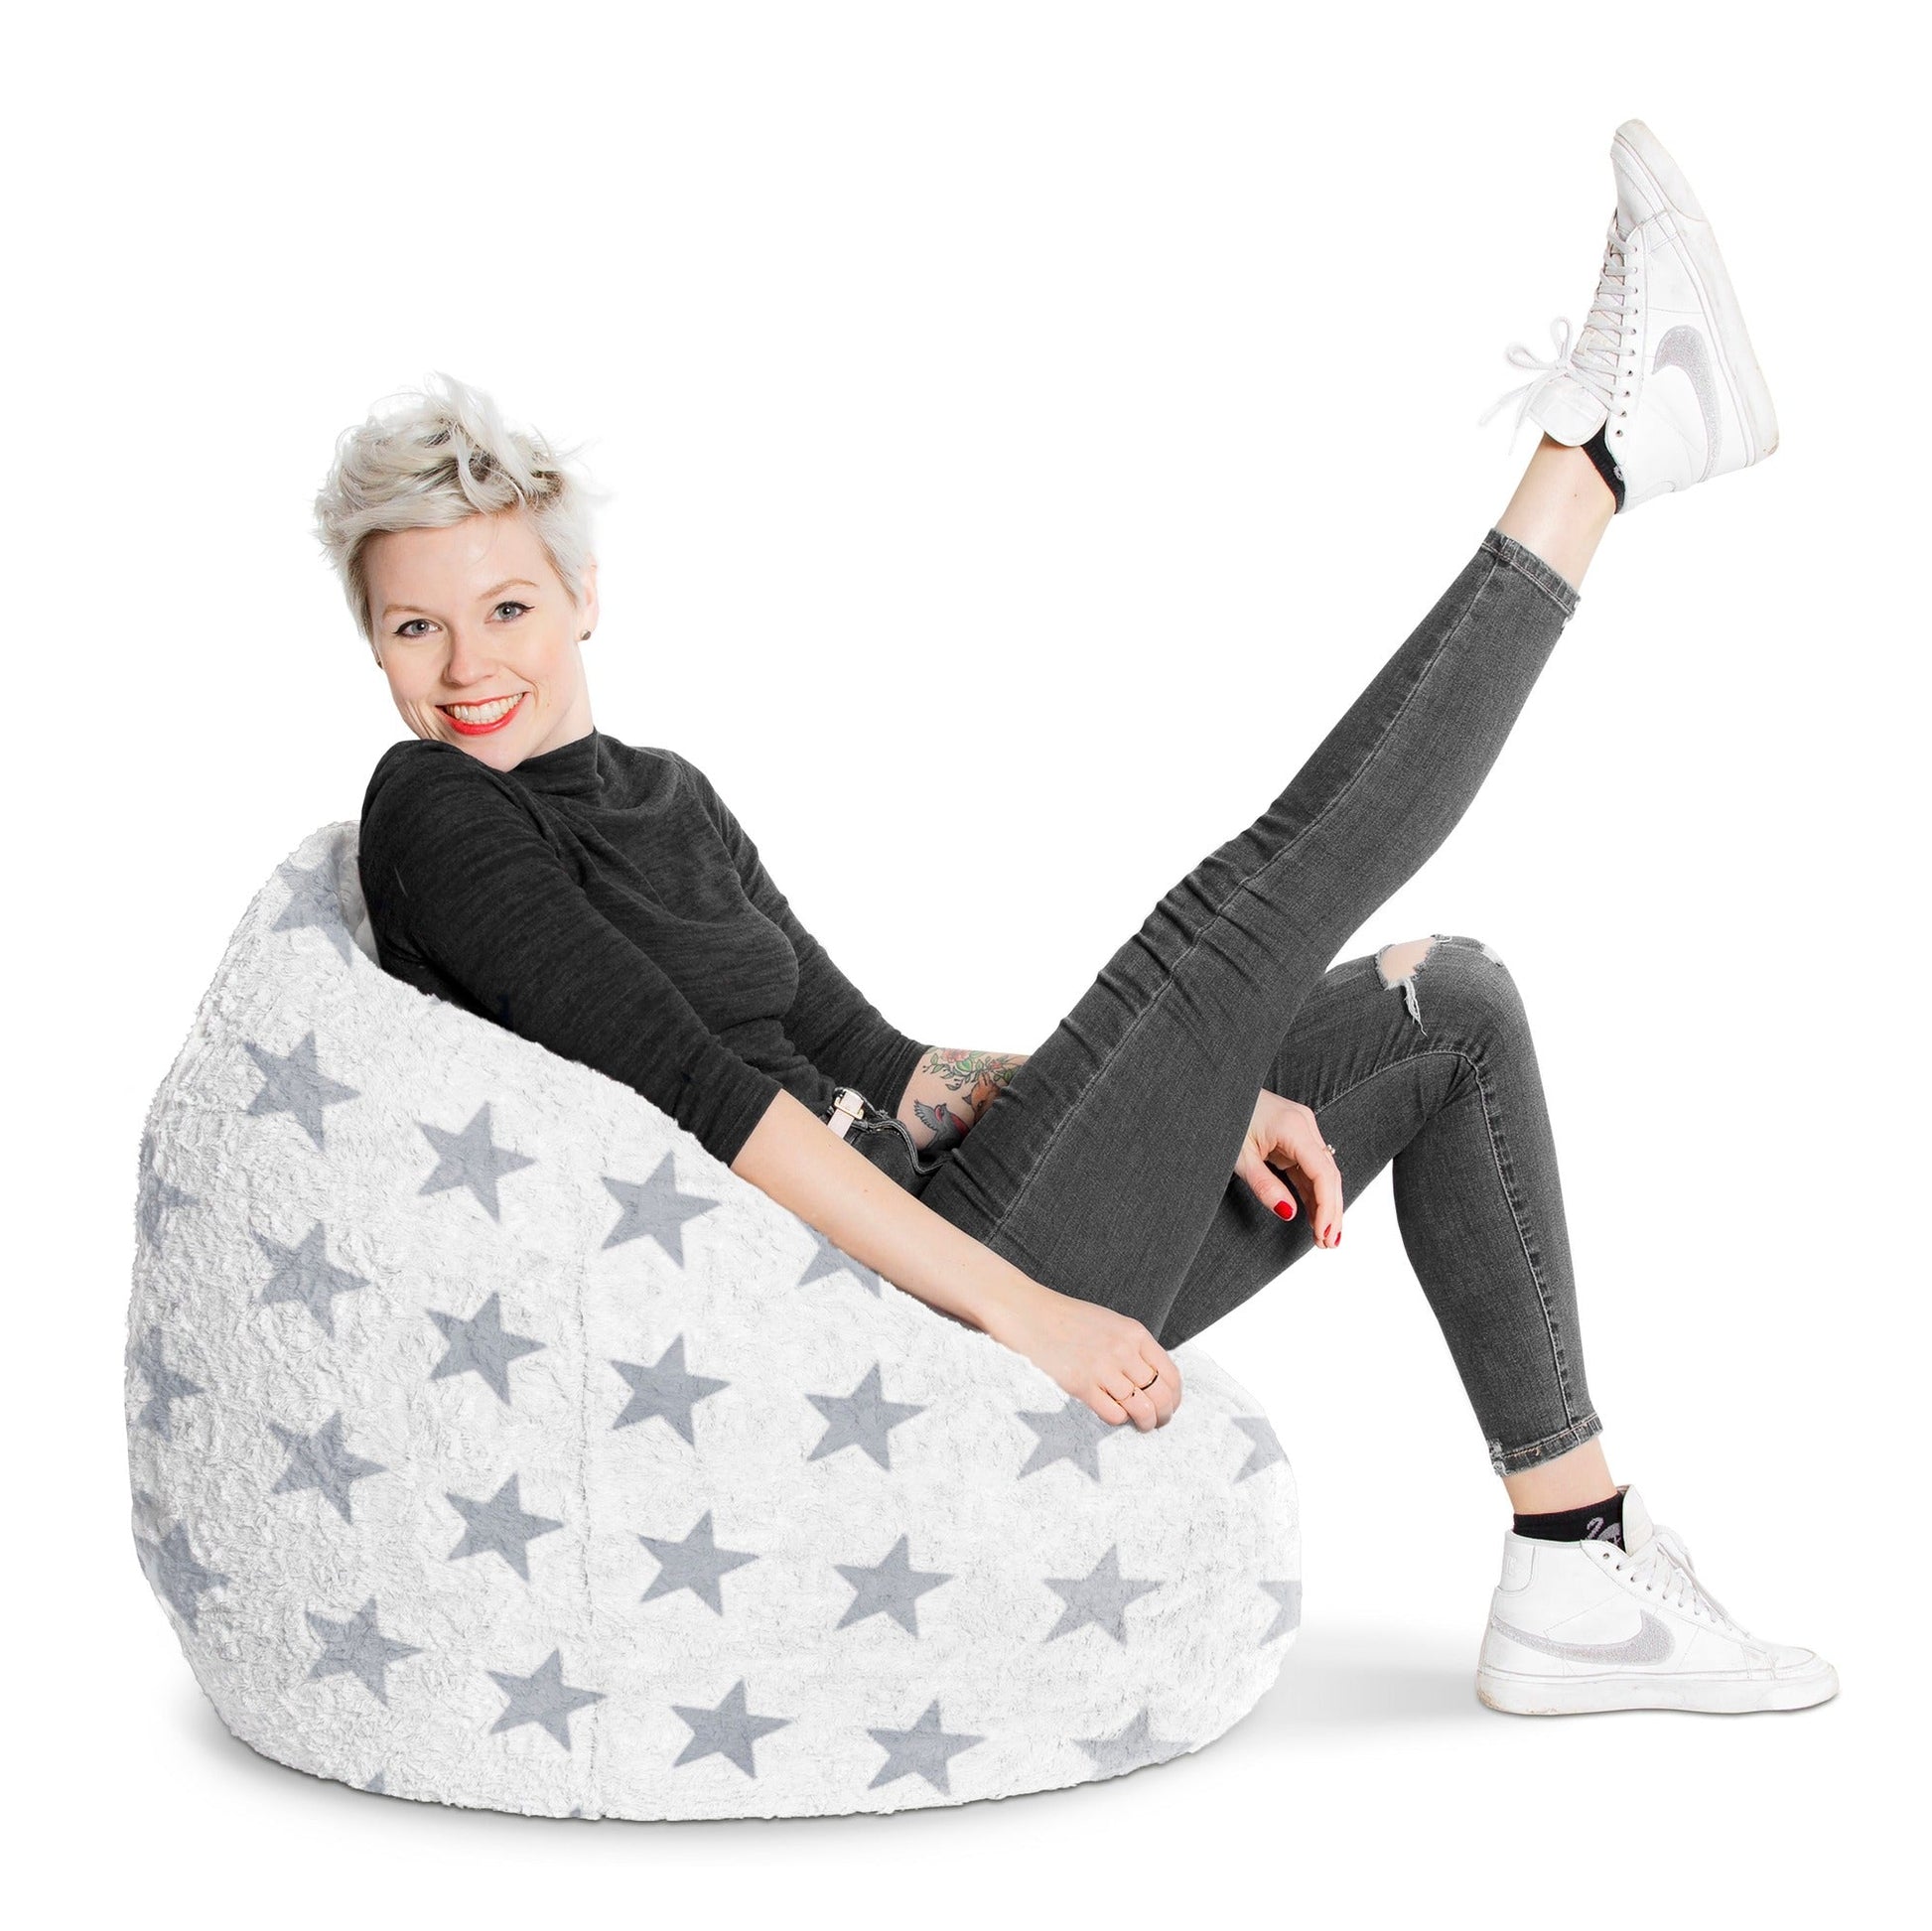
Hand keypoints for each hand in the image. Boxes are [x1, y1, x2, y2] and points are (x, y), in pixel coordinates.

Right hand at [986, 1278, 1181, 1429]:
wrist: (1028, 1312)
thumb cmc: (1067, 1319)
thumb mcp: (1110, 1323)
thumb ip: (1133, 1347)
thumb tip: (1153, 1379)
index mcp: (1135, 1333)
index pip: (1171, 1375)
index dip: (1174, 1398)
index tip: (1169, 1407)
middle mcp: (1123, 1350)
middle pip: (1160, 1396)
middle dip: (1163, 1415)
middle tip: (1156, 1423)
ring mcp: (1102, 1368)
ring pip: (1141, 1409)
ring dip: (1143, 1423)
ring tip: (1139, 1425)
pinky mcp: (1080, 1384)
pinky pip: (1113, 1414)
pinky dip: (1117, 1420)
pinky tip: (1111, 1413)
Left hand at [1237, 1088, 1343, 1247]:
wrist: (1217, 1092)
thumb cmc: (1224, 1118)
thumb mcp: (1240, 1157)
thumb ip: (1265, 1186)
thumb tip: (1288, 1213)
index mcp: (1294, 1127)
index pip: (1323, 1173)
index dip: (1327, 1207)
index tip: (1324, 1234)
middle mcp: (1305, 1125)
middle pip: (1329, 1174)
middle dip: (1331, 1210)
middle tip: (1328, 1243)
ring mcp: (1302, 1128)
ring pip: (1322, 1172)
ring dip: (1325, 1203)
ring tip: (1324, 1236)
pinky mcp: (1294, 1134)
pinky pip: (1309, 1166)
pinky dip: (1312, 1191)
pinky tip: (1314, 1215)